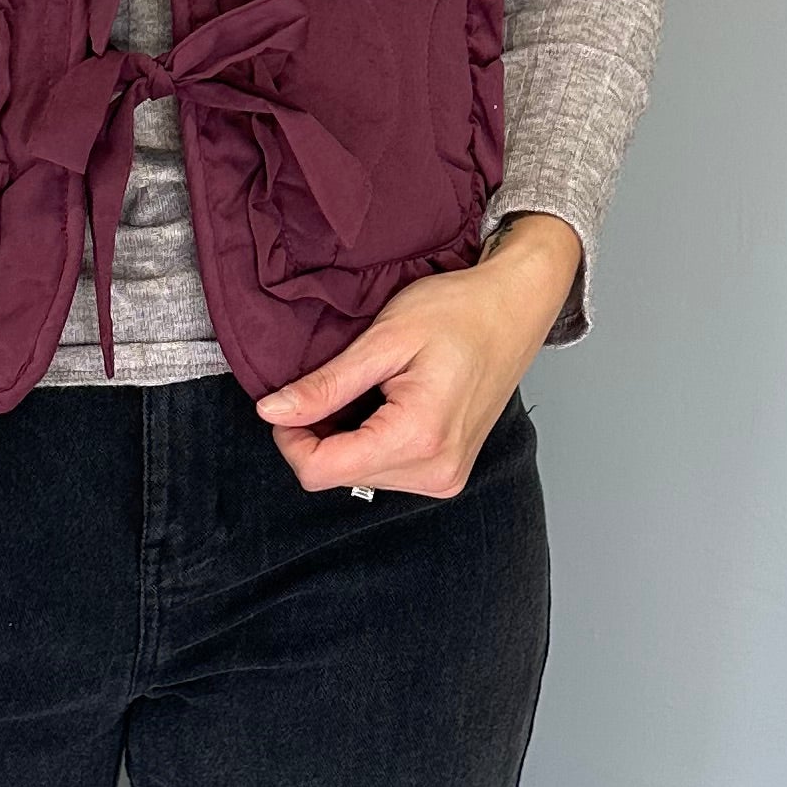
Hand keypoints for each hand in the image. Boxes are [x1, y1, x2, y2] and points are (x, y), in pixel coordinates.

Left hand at [254, 211, 579, 498]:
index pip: (320, 471)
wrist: (514, 309)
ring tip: (370, 389)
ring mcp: (444, 477)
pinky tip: (384, 405)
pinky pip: (384, 471)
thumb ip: (327, 385)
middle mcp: (435, 471)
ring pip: (357, 476)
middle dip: (318, 435)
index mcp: (418, 438)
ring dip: (345, 438)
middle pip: (337, 476)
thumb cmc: (459, 312)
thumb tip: (273, 412)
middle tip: (334, 383)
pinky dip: (369, 442)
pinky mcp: (446, 474)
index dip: (289, 438)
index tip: (290, 401)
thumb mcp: (384, 339)